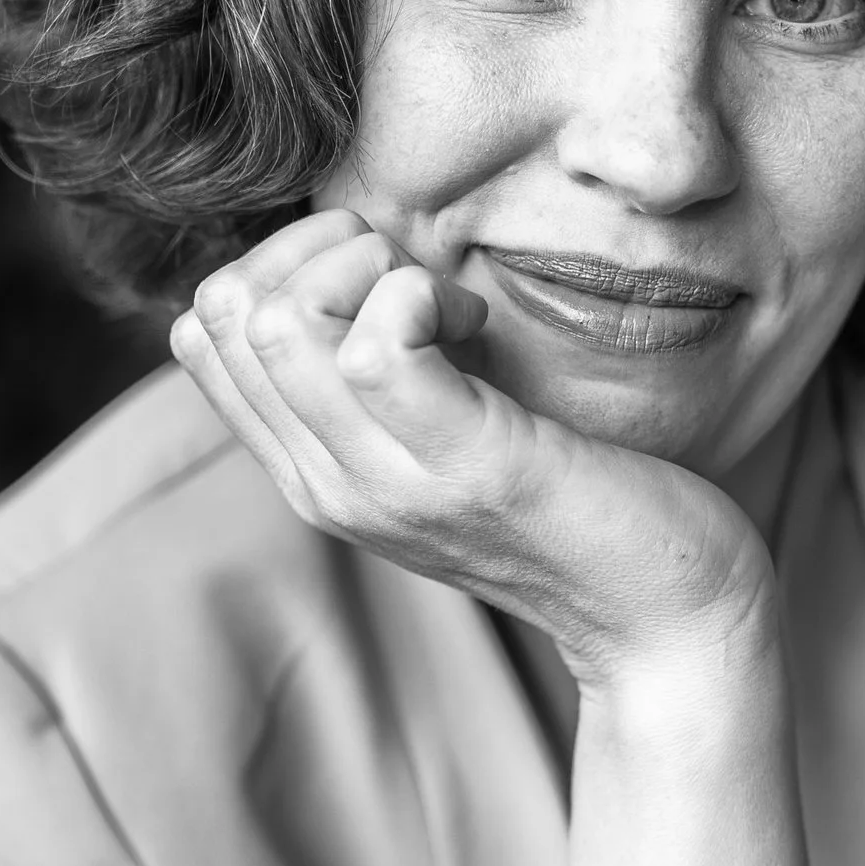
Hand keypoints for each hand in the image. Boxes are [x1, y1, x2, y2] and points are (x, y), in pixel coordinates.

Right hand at [171, 211, 771, 687]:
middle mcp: (329, 486)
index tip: (380, 284)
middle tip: (415, 280)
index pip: (200, 335)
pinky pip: (378, 346)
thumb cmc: (574, 505)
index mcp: (313, 474)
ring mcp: (390, 484)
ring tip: (448, 304)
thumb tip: (351, 265)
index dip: (281, 264)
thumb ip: (377, 384)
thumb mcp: (442, 443)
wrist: (664, 617)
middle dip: (320, 248)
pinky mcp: (467, 468)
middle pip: (226, 313)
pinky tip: (474, 321)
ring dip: (371, 266)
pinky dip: (422, 295)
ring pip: (283, 323)